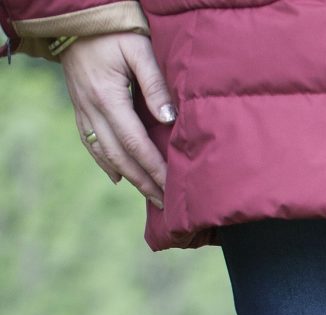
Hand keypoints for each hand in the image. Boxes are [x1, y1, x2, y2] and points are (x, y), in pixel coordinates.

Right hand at [60, 32, 172, 207]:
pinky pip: (91, 142)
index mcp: (108, 97)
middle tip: (165, 203)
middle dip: (143, 181)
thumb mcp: (139, 51)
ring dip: (127, 177)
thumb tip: (169, 119)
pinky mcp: (79, 108)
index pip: (136, 142)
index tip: (172, 186)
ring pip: (104, 153)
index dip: (154, 168)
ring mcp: (82, 110)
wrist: (74, 21)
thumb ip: (155, 85)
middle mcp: (91, 108)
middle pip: (119, 156)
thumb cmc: (113, 32)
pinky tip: (117, 177)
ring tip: (149, 195)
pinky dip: (104, 162)